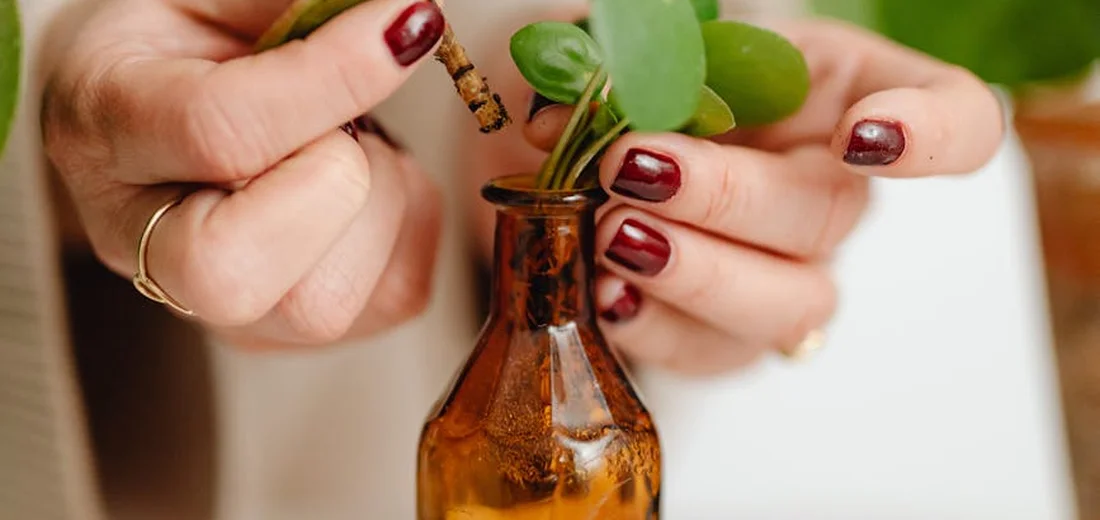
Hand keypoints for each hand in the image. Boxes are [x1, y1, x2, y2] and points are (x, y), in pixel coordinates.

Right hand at [42, 0, 447, 347]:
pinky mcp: (285, 335)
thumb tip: (398, 18)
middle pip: (234, 271)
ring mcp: (211, 308)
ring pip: (324, 303)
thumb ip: (287, 2)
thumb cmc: (190, 48)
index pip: (219, 132)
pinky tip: (369, 189)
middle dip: (333, 183)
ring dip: (381, 205)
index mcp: (107, 128)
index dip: (334, 79)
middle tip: (345, 124)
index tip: (402, 26)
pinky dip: (408, 230)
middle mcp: (141, 240)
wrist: (168, 109)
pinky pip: (392, 299)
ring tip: (354, 146)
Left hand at [477, 17, 1003, 374]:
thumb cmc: (636, 92)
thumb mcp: (636, 49)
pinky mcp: (730, 340)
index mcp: (843, 96)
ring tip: (614, 234)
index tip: (865, 134)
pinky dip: (654, 326)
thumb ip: (623, 51)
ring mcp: (789, 275)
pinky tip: (605, 292)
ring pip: (787, 304)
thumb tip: (570, 82)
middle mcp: (832, 194)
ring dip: (697, 271)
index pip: (959, 123)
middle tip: (636, 168)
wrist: (589, 166)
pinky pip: (713, 355)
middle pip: (831, 217)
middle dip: (728, 197)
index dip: (935, 135)